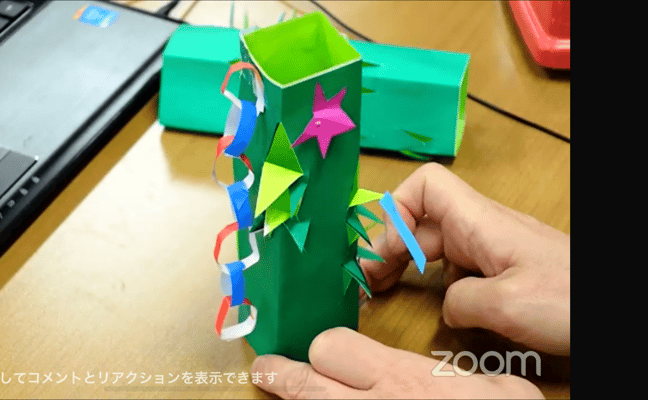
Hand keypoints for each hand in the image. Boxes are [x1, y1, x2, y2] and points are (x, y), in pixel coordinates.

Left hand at [252, 327, 543, 398]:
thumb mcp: (503, 393)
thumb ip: (472, 379)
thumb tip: (472, 381)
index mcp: (400, 380)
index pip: (332, 347)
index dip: (328, 350)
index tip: (324, 353)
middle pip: (304, 382)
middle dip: (285, 375)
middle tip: (267, 370)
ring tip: (273, 389)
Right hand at [361, 163, 569, 354]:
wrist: (616, 308)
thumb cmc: (573, 299)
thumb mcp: (508, 306)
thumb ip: (460, 302)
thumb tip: (445, 307)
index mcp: (480, 222)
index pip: (426, 185)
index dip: (396, 208)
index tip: (386, 250)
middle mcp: (482, 229)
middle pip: (420, 220)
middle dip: (386, 244)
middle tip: (363, 279)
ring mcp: (491, 249)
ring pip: (432, 244)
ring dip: (401, 262)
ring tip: (377, 287)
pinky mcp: (501, 271)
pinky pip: (453, 267)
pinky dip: (427, 280)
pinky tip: (422, 301)